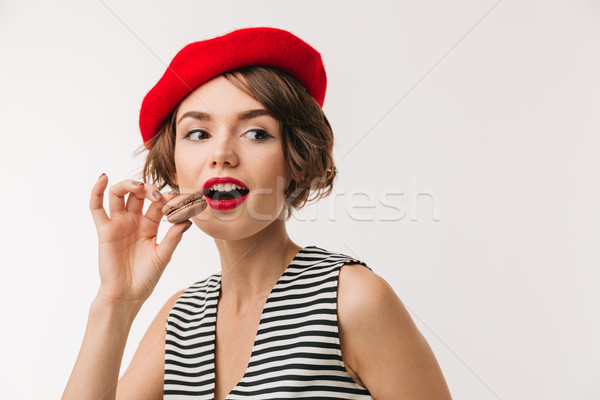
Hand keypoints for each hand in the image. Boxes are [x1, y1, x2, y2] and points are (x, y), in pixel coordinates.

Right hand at [89, 174, 191, 306]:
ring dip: (128, 185)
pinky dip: (98, 191)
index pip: (158, 203)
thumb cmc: (146, 277)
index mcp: (150, 224)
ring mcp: (119, 223)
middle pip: (139, 194)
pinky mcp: (105, 230)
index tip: (178, 199)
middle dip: (150, 189)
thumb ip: (173, 237)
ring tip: (139, 187)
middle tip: (159, 197)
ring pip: (119, 194)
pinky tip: (103, 178)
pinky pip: (97, 207)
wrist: (127, 294)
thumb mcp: (164, 255)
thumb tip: (187, 221)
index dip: (167, 198)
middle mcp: (134, 220)